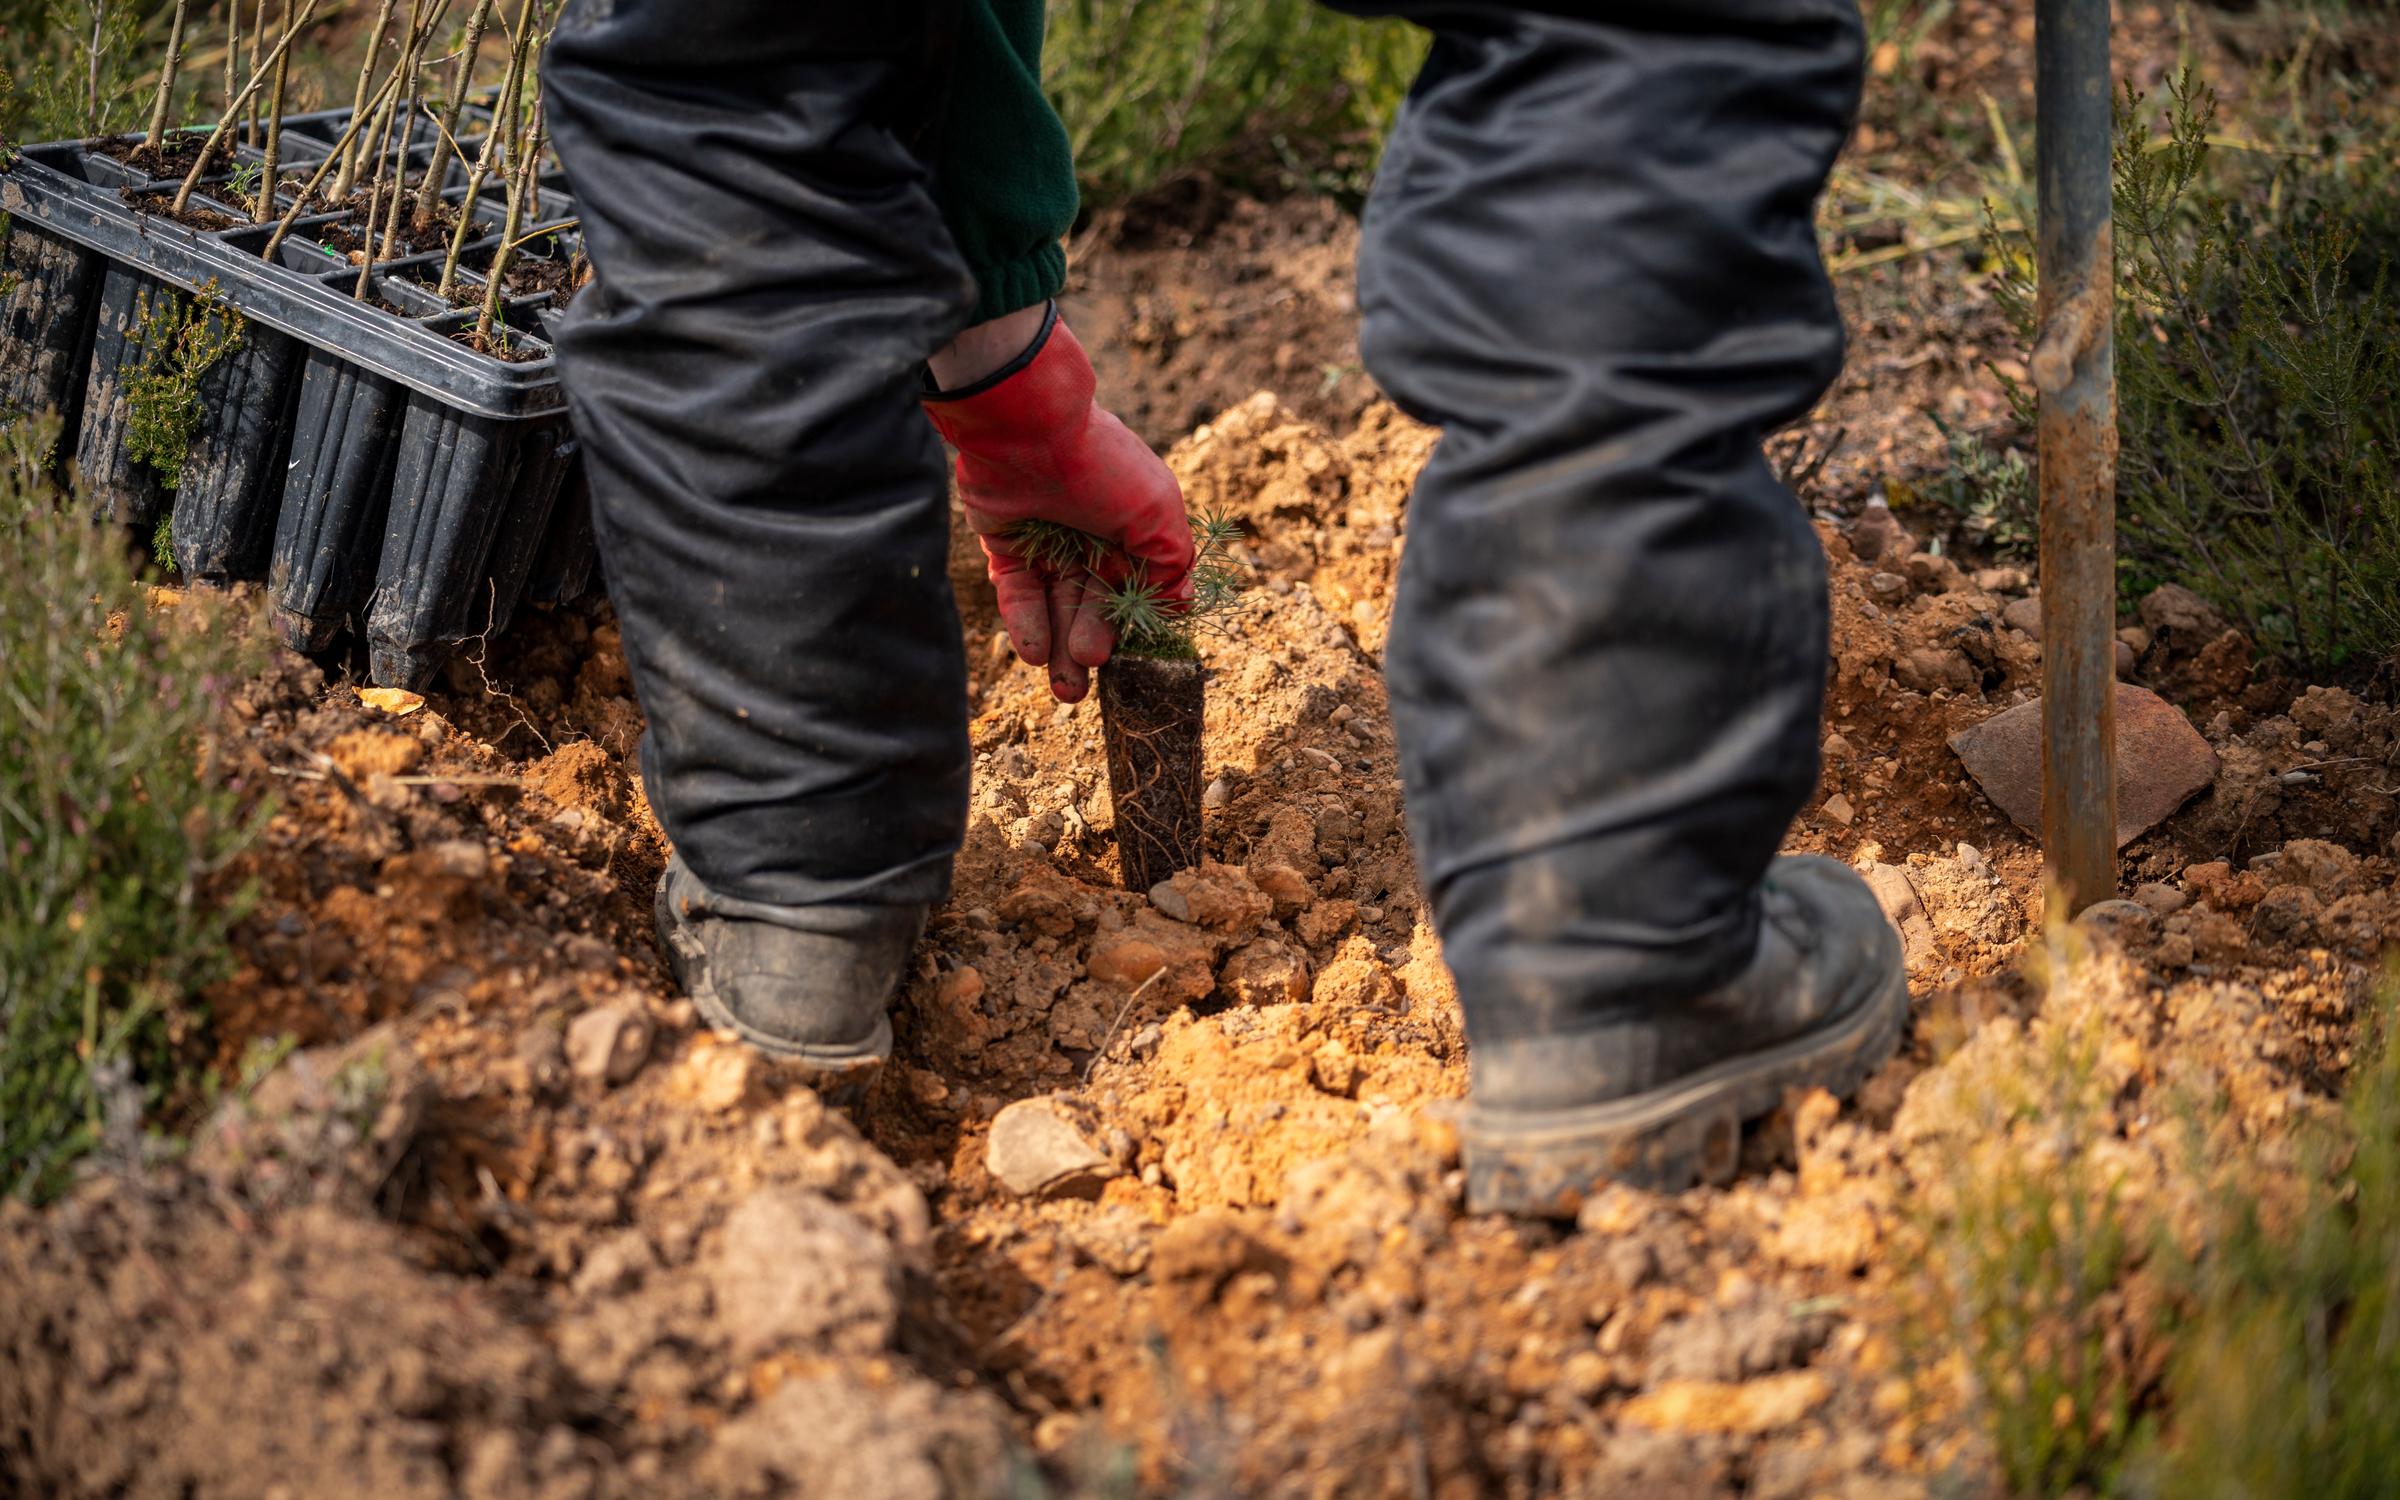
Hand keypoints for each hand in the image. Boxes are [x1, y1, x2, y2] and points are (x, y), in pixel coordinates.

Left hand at [923, 306, 1192, 702]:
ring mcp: (1047, 543)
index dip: (1131, 627)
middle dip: (1090, 646)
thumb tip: (1181, 605)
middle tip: (1084, 682)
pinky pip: (1018, 594)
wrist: (1029, 429)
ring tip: (1064, 688)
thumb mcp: (1157, 512)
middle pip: (1092, 606)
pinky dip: (1027, 623)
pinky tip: (1034, 652)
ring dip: (1059, 648)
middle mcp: (1090, 539)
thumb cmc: (1104, 467)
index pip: (1134, 591)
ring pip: (1056, 606)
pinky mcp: (1006, 545)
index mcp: (1132, 530)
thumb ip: (1171, 561)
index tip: (1131, 661)